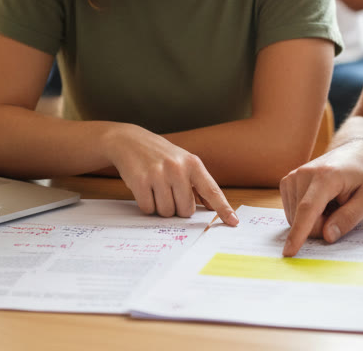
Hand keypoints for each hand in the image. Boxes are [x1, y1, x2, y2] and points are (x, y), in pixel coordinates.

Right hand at [104, 124, 237, 225]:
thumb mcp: (183, 162)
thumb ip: (198, 184)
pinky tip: (144, 190)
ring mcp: (158, 174)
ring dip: (161, 207)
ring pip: (167, 212)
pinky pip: (148, 209)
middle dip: (177, 208)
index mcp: (193, 164)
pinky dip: (147, 205)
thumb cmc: (160, 155)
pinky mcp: (140, 181)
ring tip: (156, 190)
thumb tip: (211, 207)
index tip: (233, 222)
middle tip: (169, 193)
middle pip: (186, 210)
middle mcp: (178, 168)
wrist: (130, 141)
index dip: (223, 208)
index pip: (212, 190)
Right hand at [279, 140, 362, 256]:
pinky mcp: (288, 181)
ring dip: (313, 219)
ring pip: (295, 217)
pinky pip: (292, 211)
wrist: (356, 153)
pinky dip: (306, 214)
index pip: (308, 209)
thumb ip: (349, 218)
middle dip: (320, 225)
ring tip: (332, 203)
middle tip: (340, 210)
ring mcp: (293, 176)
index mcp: (326, 176)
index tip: (289, 252)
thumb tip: (327, 236)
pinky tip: (321, 202)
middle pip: (302, 218)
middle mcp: (304, 173)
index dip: (298, 233)